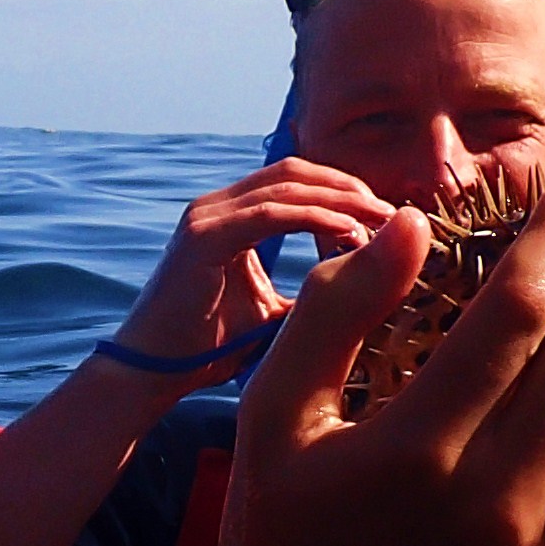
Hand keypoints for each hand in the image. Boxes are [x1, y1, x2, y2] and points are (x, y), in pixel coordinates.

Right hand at [100, 160, 396, 381]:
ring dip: (341, 200)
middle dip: (351, 188)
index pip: (296, 180)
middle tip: (392, 214)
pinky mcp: (202, 237)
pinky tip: (348, 238)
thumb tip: (363, 292)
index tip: (385, 216)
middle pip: (297, 171)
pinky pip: (271, 213)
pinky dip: (315, 220)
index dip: (344, 190)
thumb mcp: (272, 313)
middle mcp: (215, 206)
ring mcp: (205, 217)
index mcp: (229, 216)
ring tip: (379, 223)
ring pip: (288, 185)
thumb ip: (308, 292)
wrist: (152, 374)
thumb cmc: (207, 349)